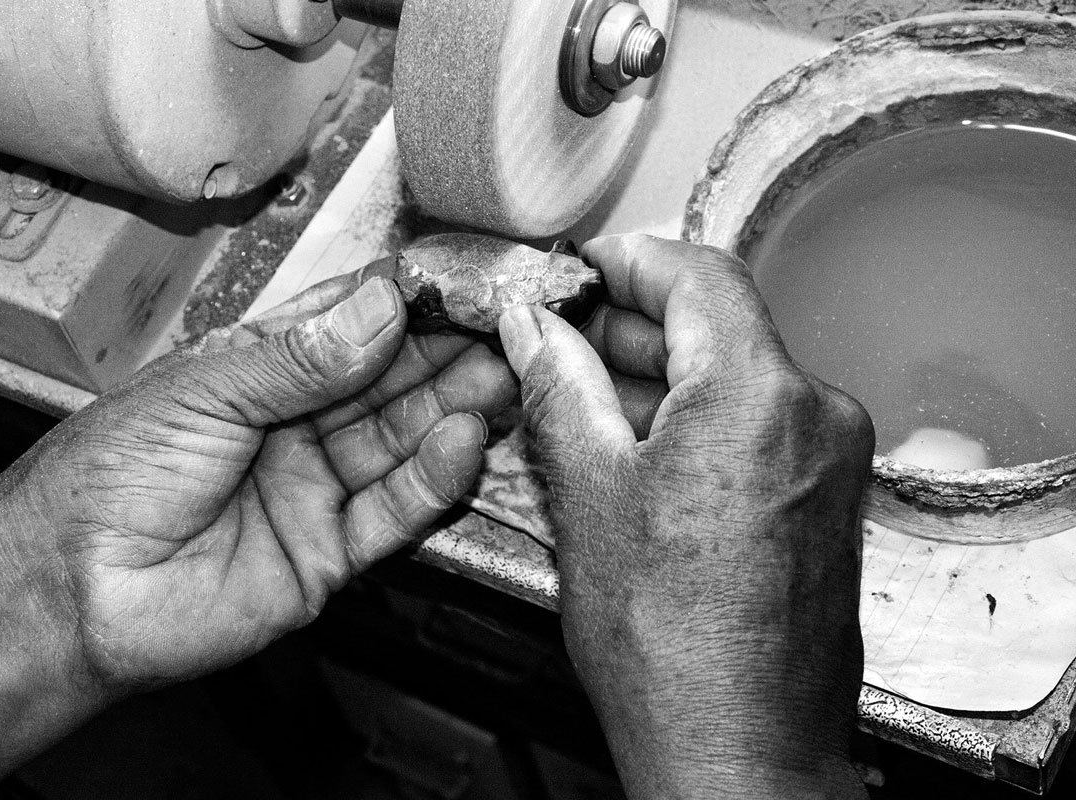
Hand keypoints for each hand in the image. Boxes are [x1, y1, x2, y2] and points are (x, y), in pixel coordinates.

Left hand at [12, 274, 514, 689]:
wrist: (69, 593)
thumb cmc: (108, 476)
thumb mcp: (204, 392)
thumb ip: (299, 360)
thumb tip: (383, 307)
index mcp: (259, 372)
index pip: (347, 326)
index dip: (403, 303)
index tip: (458, 281)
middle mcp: (296, 426)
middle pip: (386, 382)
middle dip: (444, 353)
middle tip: (502, 328)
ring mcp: (315, 489)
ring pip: (399, 441)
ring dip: (452, 409)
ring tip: (502, 376)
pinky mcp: (328, 554)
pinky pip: (392, 513)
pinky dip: (431, 479)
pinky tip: (463, 442)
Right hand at [497, 235, 872, 798]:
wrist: (737, 751)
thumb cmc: (669, 645)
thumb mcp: (587, 491)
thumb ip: (560, 385)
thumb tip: (534, 327)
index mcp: (759, 394)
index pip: (698, 273)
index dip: (629, 260)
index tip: (582, 269)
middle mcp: (814, 416)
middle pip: (720, 326)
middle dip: (634, 324)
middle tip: (561, 336)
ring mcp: (830, 462)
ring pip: (737, 380)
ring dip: (663, 377)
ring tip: (585, 398)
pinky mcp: (826, 501)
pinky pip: (757, 429)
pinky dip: (697, 422)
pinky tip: (637, 449)